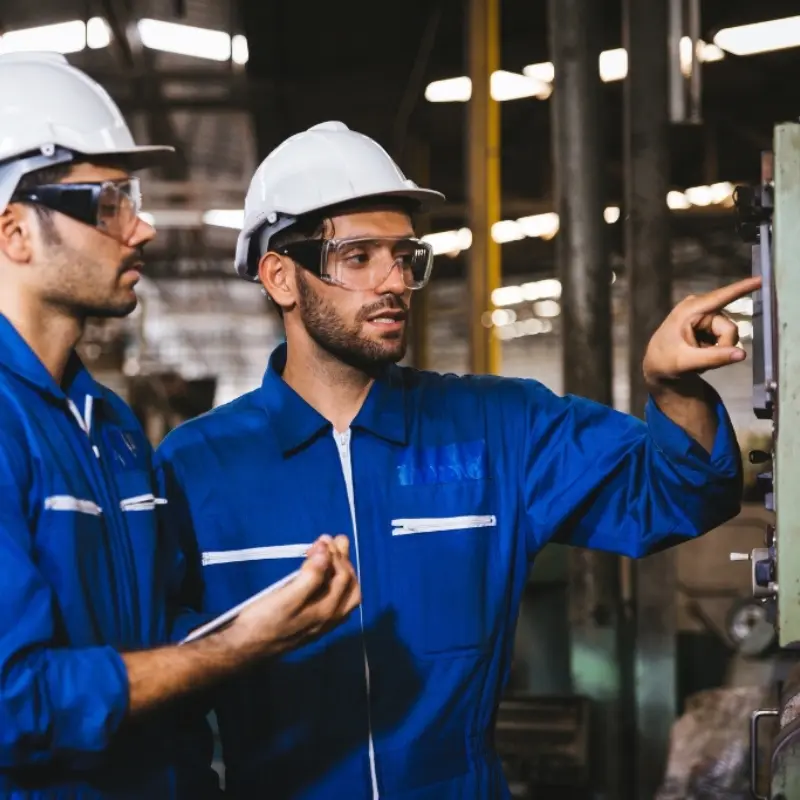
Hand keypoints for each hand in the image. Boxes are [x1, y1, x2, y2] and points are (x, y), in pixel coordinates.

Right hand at [228, 534, 360, 658]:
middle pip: (349, 584)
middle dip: (342, 559)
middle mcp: (330, 618)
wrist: (243, 649)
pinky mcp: (313, 624)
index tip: (320, 539)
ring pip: (344, 593)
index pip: (343, 576)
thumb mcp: (285, 598)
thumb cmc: (263, 621)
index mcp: (327, 611)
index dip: (335, 554)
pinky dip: (334, 581)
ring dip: (340, 569)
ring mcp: (323, 622)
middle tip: (330, 539)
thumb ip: (310, 577)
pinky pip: (335, 600)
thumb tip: (325, 553)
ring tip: (331, 551)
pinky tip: (325, 574)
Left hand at [642, 276, 760, 386]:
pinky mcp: (710, 323)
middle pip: (730, 329)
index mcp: (690, 310)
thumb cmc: (665, 361)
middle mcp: (700, 308)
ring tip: (698, 356)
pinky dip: (717, 349)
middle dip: (722, 347)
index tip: (761, 279)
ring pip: (730, 335)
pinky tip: (700, 352)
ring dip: (718, 349)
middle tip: (702, 361)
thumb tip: (742, 354)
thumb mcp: (686, 362)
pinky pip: (725, 338)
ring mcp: (706, 315)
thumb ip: (714, 358)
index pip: (720, 297)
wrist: (657, 366)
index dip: (742, 288)